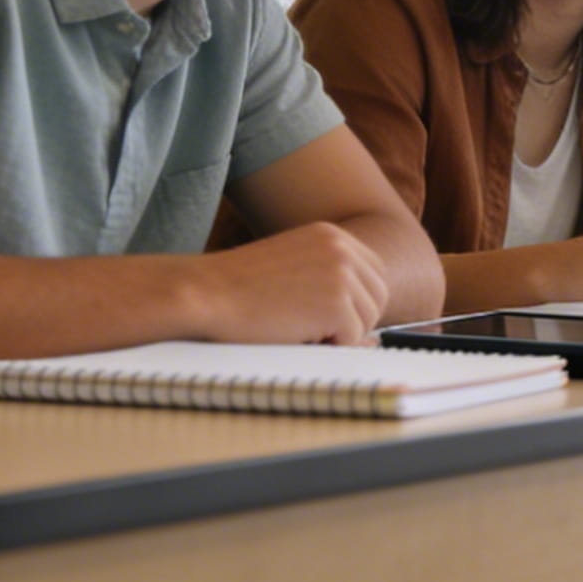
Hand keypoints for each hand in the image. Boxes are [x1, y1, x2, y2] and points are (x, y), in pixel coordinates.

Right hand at [205, 221, 389, 344]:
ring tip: (295, 326)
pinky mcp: (336, 303)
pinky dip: (327, 346)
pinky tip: (293, 333)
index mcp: (331, 235)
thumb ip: (333, 294)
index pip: (374, 274)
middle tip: (310, 328)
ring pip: (367, 322)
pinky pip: (351, 339)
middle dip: (353, 321)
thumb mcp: (292, 276)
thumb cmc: (237, 292)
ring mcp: (342, 273)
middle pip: (378, 298)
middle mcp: (342, 248)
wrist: (205, 294)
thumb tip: (374, 342)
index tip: (327, 315)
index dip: (356, 302)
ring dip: (337, 335)